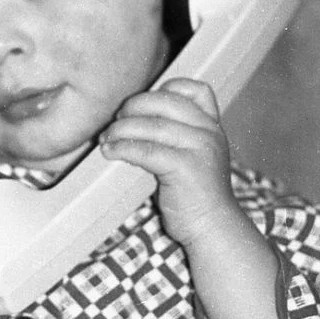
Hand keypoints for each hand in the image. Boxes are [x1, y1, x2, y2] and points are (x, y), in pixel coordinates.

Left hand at [99, 78, 239, 249]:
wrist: (213, 229)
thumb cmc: (196, 195)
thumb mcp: (196, 156)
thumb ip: (177, 135)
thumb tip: (132, 118)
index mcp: (212, 126)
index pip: (195, 89)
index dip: (164, 89)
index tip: (141, 105)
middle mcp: (209, 132)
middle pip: (164, 101)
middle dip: (133, 107)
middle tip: (115, 121)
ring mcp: (200, 148)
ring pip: (150, 125)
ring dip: (120, 129)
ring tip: (106, 139)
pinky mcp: (186, 167)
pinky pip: (145, 150)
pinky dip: (122, 148)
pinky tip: (110, 152)